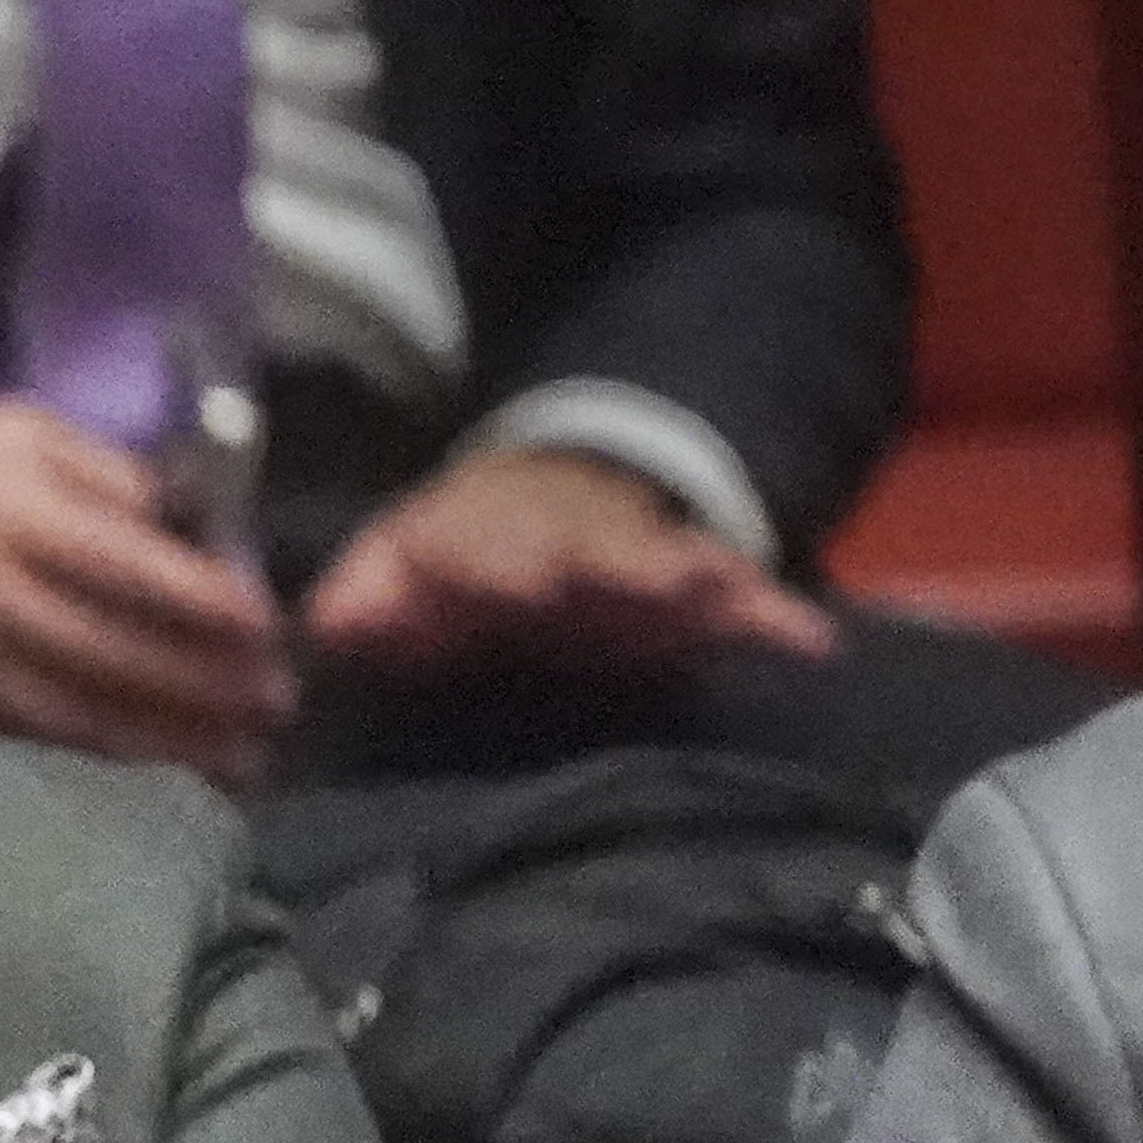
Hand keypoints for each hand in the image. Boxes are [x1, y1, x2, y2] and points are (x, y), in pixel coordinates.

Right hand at [0, 403, 293, 781]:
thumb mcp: (4, 430)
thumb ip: (97, 470)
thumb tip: (178, 520)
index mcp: (20, 509)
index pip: (139, 567)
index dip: (211, 604)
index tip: (267, 624)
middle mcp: (0, 592)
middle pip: (125, 651)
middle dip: (210, 684)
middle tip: (277, 702)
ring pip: (89, 709)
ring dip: (173, 737)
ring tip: (242, 756)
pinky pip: (42, 736)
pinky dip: (106, 753)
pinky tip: (156, 762)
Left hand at [303, 443, 832, 687]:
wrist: (540, 500)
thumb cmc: (450, 558)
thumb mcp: (392, 569)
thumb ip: (362, 601)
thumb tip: (333, 623)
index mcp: (483, 535)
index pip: (485, 540)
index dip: (498, 558)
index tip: (520, 578)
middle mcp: (563, 540)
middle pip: (591, 546)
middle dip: (613, 564)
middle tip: (646, 583)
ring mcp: (630, 559)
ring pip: (663, 562)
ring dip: (688, 578)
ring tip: (714, 596)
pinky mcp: (686, 589)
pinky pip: (738, 598)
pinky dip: (771, 618)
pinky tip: (808, 643)